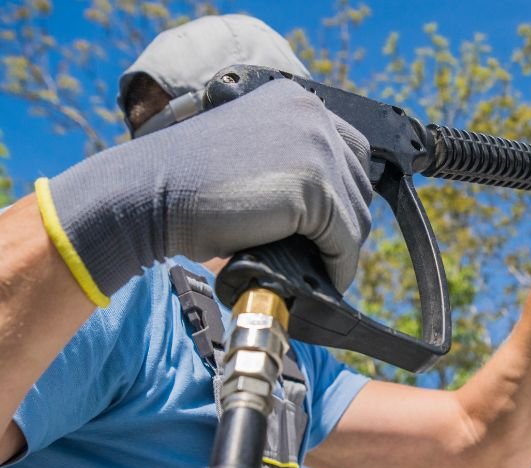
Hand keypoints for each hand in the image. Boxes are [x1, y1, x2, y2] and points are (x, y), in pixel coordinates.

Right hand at [41, 79, 372, 304]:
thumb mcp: (251, 155)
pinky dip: (337, 266)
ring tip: (318, 270)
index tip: (331, 228)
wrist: (147, 193)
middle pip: (358, 185)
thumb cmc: (188, 184)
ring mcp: (316, 148)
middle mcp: (312, 115)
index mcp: (296, 100)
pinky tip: (322, 280)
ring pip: (355, 215)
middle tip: (322, 256)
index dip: (343, 195)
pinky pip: (344, 240)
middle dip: (343, 225)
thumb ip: (292, 164)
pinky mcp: (313, 187)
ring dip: (340, 249)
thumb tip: (335, 211)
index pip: (351, 153)